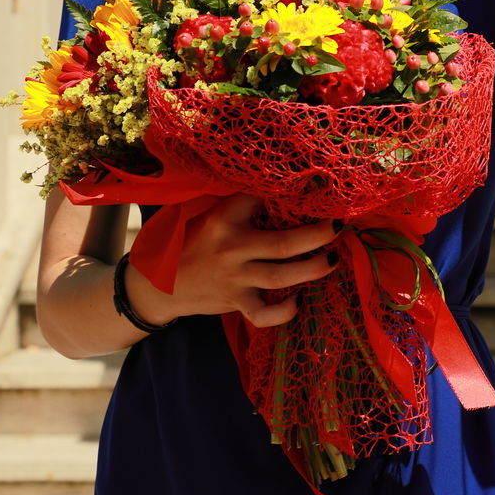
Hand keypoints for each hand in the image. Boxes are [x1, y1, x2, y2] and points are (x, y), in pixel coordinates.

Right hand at [125, 194, 339, 328]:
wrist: (155, 287)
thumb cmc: (185, 242)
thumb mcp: (204, 214)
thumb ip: (234, 203)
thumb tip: (275, 183)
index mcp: (224, 219)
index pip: (259, 197)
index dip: (286, 188)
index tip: (315, 180)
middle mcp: (233, 249)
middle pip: (283, 243)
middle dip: (317, 234)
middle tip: (339, 225)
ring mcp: (236, 279)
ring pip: (282, 277)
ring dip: (313, 269)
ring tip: (332, 258)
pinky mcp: (236, 303)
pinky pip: (264, 314)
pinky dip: (284, 313)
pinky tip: (298, 300)